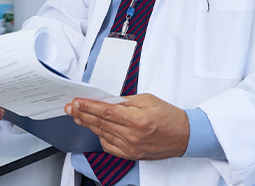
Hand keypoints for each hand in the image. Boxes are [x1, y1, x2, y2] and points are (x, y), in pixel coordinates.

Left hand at [65, 93, 188, 159]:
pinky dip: (101, 138)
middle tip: (70, 108)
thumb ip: (125, 101)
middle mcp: (132, 135)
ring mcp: (131, 147)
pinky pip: (110, 147)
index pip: (105, 111)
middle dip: (82, 114)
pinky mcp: (132, 155)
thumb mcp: (147, 100)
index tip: (76, 102)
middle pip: (100, 123)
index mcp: (137, 119)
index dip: (88, 106)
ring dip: (88, 125)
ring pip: (103, 134)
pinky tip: (95, 130)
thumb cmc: (169, 116)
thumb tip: (107, 100)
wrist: (184, 136)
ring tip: (78, 117)